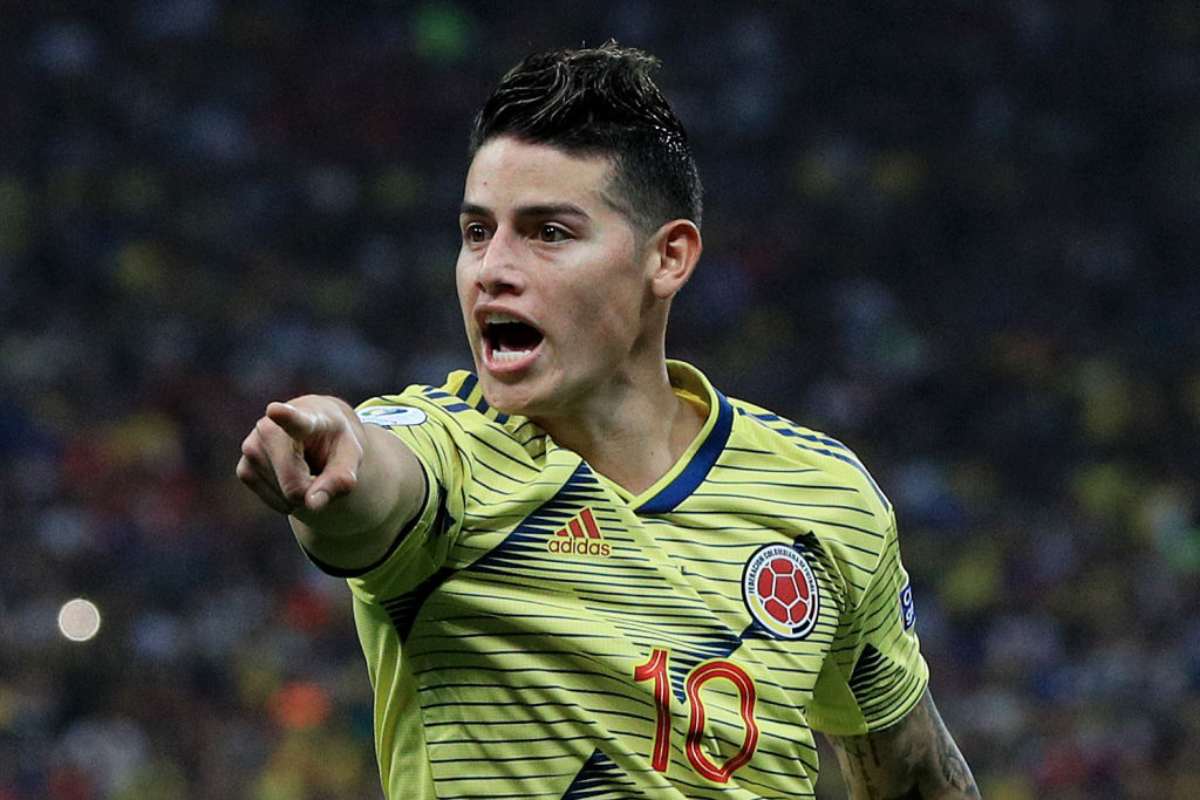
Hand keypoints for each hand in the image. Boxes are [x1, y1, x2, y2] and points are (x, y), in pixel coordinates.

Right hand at [236, 396, 364, 517]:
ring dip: (300, 493)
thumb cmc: (334, 442)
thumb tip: (312, 504)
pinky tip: (290, 477)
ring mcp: (252, 449)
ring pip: (284, 495)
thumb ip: (340, 479)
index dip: (284, 416)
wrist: (313, 431)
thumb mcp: (350, 457)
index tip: (274, 410)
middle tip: (319, 470)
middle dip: (311, 490)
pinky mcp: (243, 469)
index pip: (292, 419)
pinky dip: (287, 500)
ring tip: (303, 467)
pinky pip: (272, 501)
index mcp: (303, 417)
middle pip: (293, 484)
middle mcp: (270, 429)